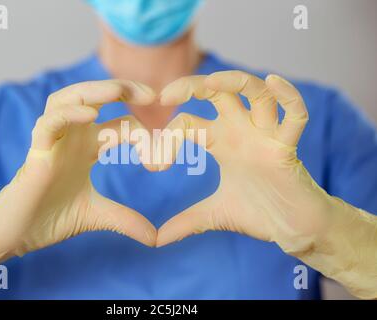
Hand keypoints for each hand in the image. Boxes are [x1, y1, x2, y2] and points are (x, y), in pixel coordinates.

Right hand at [0, 80, 157, 255]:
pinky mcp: (36, 152)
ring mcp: (54, 141)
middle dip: (121, 90)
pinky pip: (49, 123)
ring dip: (94, 91)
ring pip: (69, 99)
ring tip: (119, 91)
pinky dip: (67, 115)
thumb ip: (125, 220)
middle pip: (94, 97)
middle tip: (150, 94)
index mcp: (87, 147)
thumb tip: (155, 238)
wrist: (17, 235)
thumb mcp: (98, 215)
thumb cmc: (51, 218)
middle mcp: (72, 137)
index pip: (119, 123)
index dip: (142, 131)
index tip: (162, 153)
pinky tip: (89, 116)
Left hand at [156, 71, 331, 251]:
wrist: (291, 228)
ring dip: (235, 81)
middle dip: (192, 86)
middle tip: (165, 96)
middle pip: (219, 92)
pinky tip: (274, 82)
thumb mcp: (213, 215)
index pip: (189, 123)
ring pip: (255, 94)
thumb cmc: (258, 212)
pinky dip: (288, 98)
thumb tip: (155, 240)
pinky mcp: (288, 148)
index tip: (152, 164)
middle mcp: (242, 131)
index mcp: (222, 141)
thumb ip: (185, 223)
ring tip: (212, 81)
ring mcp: (266, 136)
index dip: (168, 137)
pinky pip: (294, 117)